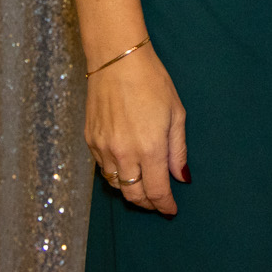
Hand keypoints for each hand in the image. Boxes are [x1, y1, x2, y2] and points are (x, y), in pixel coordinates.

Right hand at [85, 44, 187, 214]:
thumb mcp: (176, 113)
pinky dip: (116, 176)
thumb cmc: (153, 81)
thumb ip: (178, 149)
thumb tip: (182, 177)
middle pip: (133, 195)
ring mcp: (103, 149)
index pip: (156, 191)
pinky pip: (103, 170)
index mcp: (149, 148)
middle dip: (148, 203)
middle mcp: (124, 153)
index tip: (171, 210)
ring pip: (116, 186)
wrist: (116, 60)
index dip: (165, 205)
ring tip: (143, 187)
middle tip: (158, 202)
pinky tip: (126, 168)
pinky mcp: (90, 141)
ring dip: (130, 192)